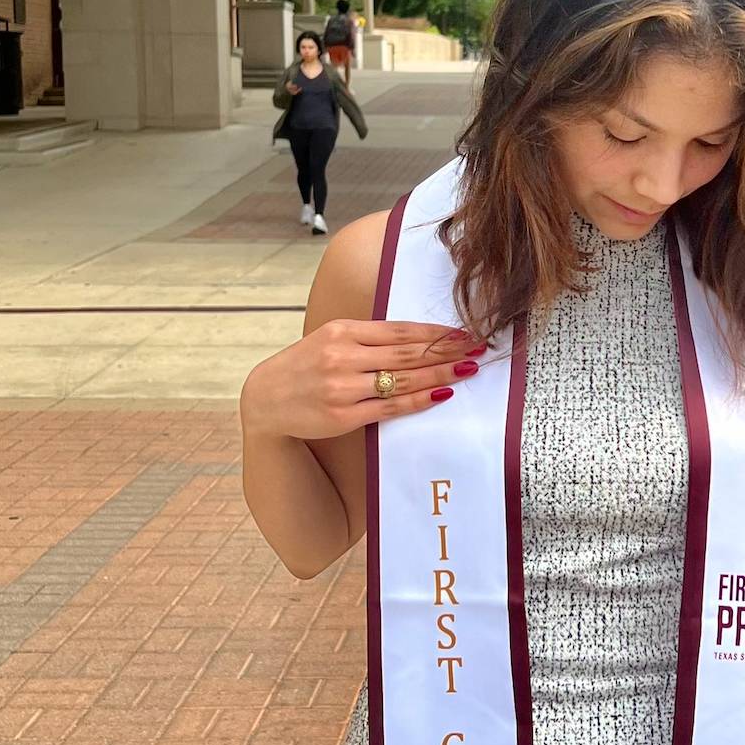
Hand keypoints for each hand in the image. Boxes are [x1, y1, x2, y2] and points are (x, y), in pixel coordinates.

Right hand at [240, 319, 488, 442]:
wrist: (265, 399)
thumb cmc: (305, 366)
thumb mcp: (329, 339)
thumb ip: (367, 338)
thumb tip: (416, 336)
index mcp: (342, 331)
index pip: (400, 330)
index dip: (435, 332)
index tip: (463, 332)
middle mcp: (343, 356)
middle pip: (407, 353)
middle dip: (447, 350)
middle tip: (478, 348)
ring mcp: (342, 386)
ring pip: (403, 379)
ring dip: (440, 374)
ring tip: (467, 369)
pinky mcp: (343, 415)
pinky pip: (390, 406)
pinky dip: (419, 400)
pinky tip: (441, 394)